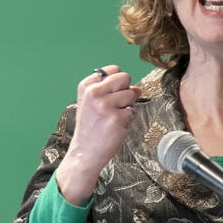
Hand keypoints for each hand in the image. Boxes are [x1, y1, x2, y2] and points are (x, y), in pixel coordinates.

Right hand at [55, 65, 140, 205]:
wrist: (85, 152)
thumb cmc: (91, 127)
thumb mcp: (91, 102)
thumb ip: (111, 90)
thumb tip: (137, 88)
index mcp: (87, 86)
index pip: (113, 70)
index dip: (117, 82)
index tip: (110, 94)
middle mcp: (94, 93)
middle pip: (125, 78)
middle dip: (126, 90)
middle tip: (115, 106)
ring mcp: (106, 105)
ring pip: (132, 94)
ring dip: (128, 106)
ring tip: (113, 117)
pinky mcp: (117, 118)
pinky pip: (133, 111)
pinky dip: (128, 119)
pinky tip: (115, 127)